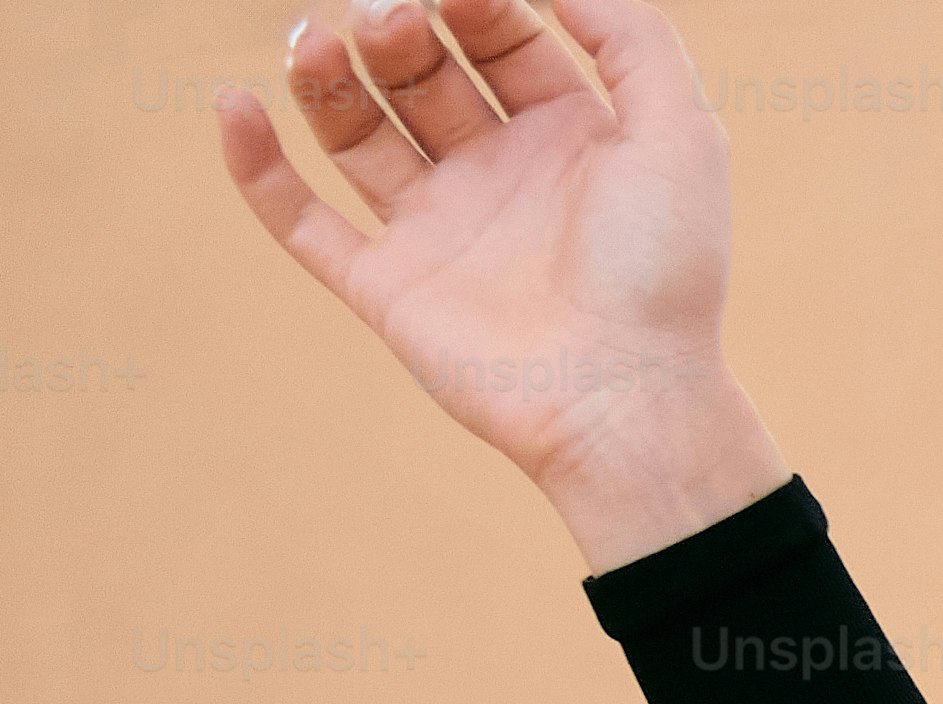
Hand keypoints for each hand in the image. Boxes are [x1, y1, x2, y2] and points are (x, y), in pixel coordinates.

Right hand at [215, 0, 788, 569]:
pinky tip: (235, 104)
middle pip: (420, 72)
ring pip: (354, 128)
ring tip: (314, 41)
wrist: (628, 399)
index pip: (498, 38)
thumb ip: (630, 36)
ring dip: (324, 76)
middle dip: (396, 29)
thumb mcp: (679, 131)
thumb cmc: (663, 268)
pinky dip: (256, 163)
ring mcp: (438, 230)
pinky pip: (300, 220)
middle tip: (388, 15)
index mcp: (567, 138)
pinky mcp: (387, 286)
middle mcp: (497, 177)